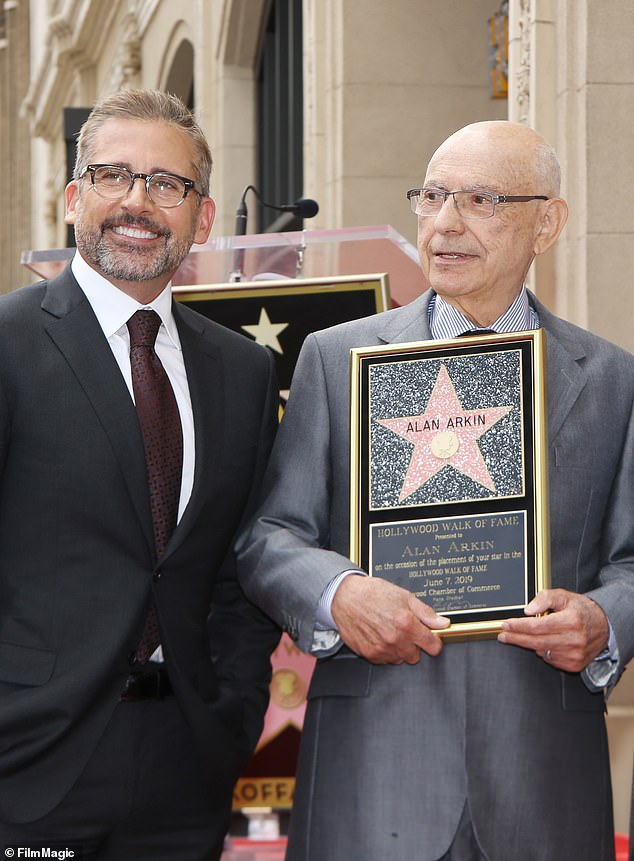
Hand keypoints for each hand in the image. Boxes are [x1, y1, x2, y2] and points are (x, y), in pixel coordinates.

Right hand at [331, 575, 449, 663]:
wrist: (345, 596)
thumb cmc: (373, 593)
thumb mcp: (404, 596)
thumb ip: (426, 613)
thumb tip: (443, 623)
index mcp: (407, 624)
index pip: (433, 647)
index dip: (433, 641)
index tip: (429, 637)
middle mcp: (396, 640)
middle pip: (416, 656)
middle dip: (413, 645)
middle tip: (404, 630)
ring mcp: (382, 649)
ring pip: (400, 659)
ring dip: (398, 649)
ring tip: (389, 631)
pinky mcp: (369, 654)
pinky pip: (385, 660)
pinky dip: (384, 651)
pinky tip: (379, 636)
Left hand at [498, 588, 609, 671]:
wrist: (604, 627)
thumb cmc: (581, 610)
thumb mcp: (564, 596)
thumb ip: (544, 598)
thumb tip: (528, 610)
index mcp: (571, 621)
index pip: (537, 626)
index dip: (518, 626)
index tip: (506, 625)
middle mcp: (574, 640)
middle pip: (535, 641)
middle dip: (516, 638)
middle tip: (503, 635)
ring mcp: (575, 654)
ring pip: (541, 651)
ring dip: (530, 644)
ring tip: (526, 635)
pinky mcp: (575, 665)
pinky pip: (550, 659)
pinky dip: (543, 650)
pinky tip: (547, 642)